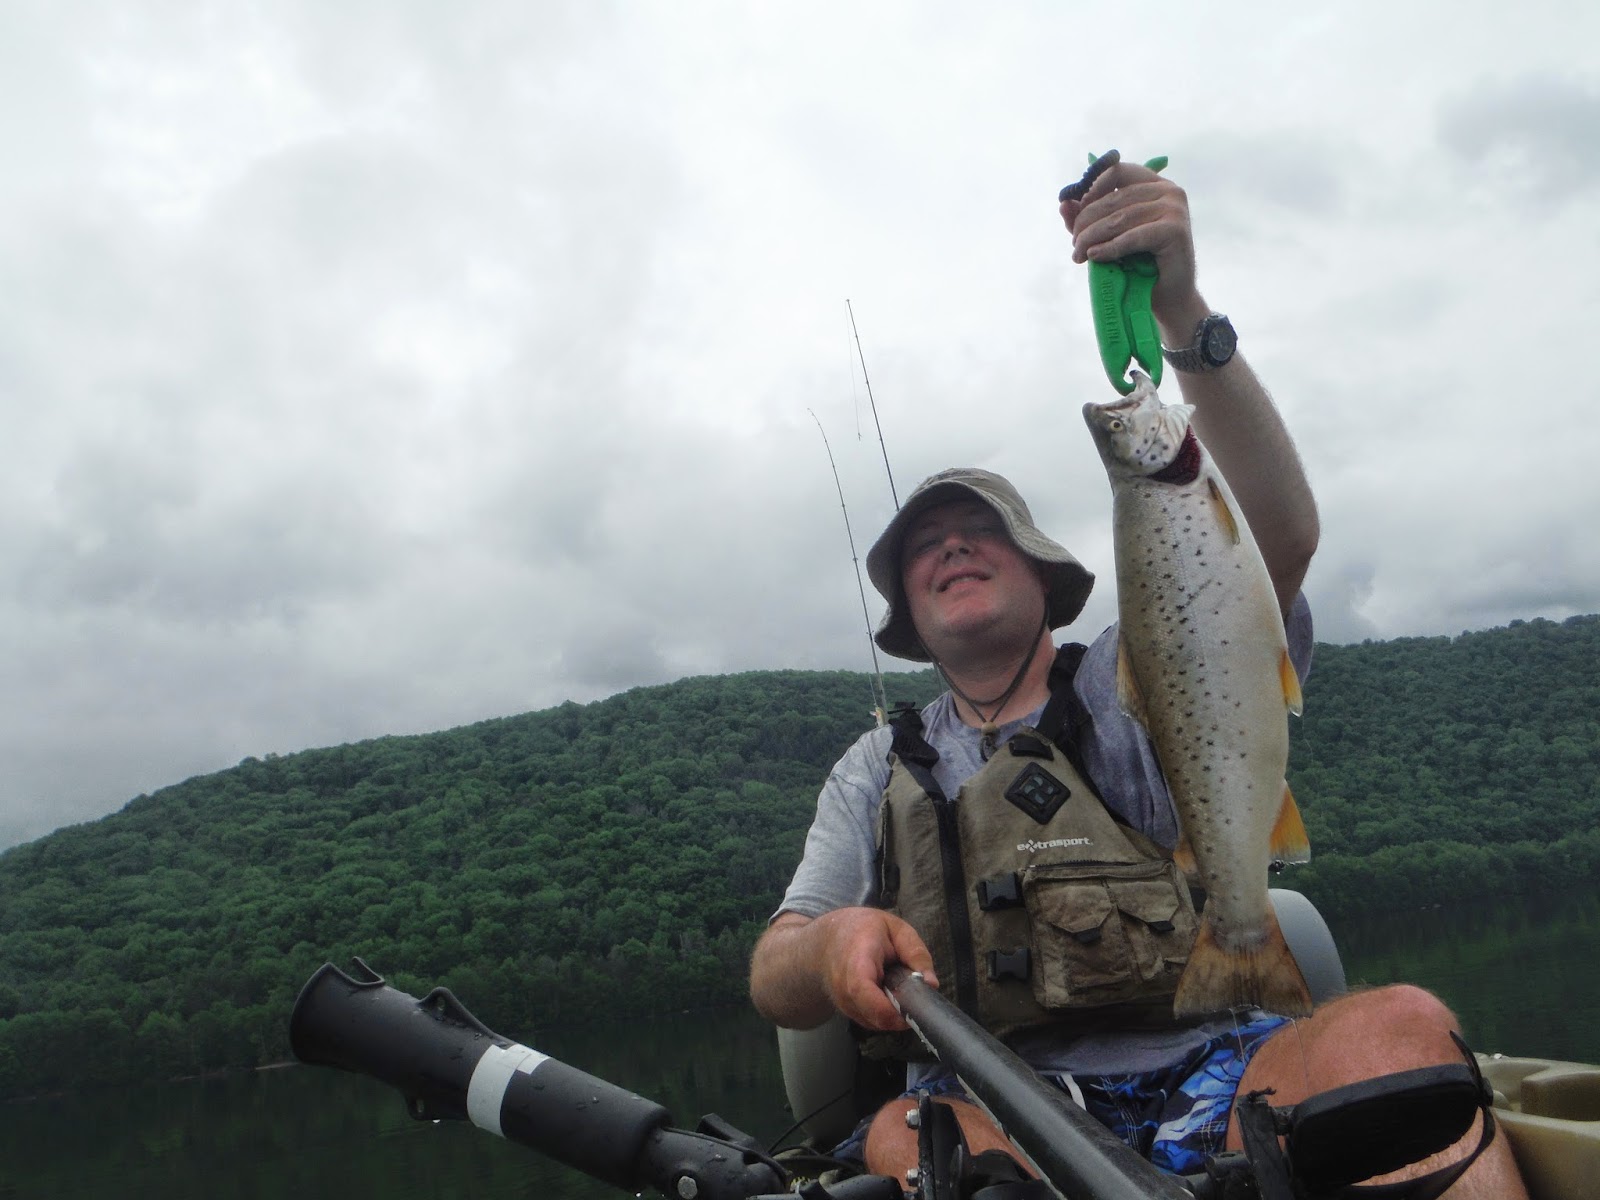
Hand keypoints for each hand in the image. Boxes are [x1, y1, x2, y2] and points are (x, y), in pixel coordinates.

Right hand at [816, 907, 939, 1030]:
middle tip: (914, 995)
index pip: (863, 990)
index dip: (889, 1007)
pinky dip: (886, 1013)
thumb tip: (932, 984)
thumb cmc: (863, 929)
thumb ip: (916, 953)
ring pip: (876, 1022)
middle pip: (874, 1015)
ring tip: (896, 987)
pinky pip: (872, 1021)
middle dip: (901, 1012)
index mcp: (857, 959)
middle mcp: (843, 986)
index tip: (913, 1005)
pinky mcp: (846, 1012)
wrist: (827, 939)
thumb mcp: (895, 928)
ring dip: (894, 1013)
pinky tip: (885, 993)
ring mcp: (842, 1002)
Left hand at [1059, 160, 1202, 331]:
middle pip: (1114, 199)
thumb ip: (1086, 218)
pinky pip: (1133, 236)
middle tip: (1074, 245)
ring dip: (1092, 237)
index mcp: (1153, 184)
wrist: (1166, 296)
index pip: (1117, 172)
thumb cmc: (1139, 264)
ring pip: (1120, 218)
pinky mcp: (1175, 230)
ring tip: (1079, 255)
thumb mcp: (1107, 236)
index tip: (1077, 214)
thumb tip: (1063, 203)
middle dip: (1086, 223)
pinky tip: (1094, 257)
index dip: (1091, 190)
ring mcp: (1174, 208)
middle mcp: (1168, 191)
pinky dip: (1110, 248)